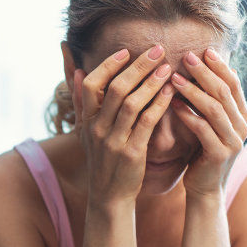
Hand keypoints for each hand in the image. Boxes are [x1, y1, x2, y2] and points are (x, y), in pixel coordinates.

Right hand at [72, 45, 174, 205]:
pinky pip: (146, 123)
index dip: (108, 65)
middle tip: (157, 50)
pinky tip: (170, 93)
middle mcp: (97, 129)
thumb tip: (76, 72)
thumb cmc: (102, 160)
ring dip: (151, 83)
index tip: (126, 51)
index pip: (90, 84)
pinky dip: (159, 104)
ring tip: (167, 68)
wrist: (109, 197)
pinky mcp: (132, 153)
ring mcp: (113, 142)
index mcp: (85, 121)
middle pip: (115, 89)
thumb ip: (81, 103)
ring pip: (132, 103)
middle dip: (138, 66)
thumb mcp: (84, 132)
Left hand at [169, 48, 246, 197]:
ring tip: (174, 77)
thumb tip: (220, 68)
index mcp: (242, 116)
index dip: (219, 66)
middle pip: (224, 91)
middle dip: (205, 72)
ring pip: (214, 108)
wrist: (205, 189)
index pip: (233, 83)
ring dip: (193, 90)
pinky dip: (188, 114)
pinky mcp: (219, 154)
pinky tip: (173, 103)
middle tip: (187, 56)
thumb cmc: (204, 152)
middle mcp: (242, 126)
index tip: (202, 50)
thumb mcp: (212, 124)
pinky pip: (202, 128)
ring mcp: (233, 141)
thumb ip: (215, 101)